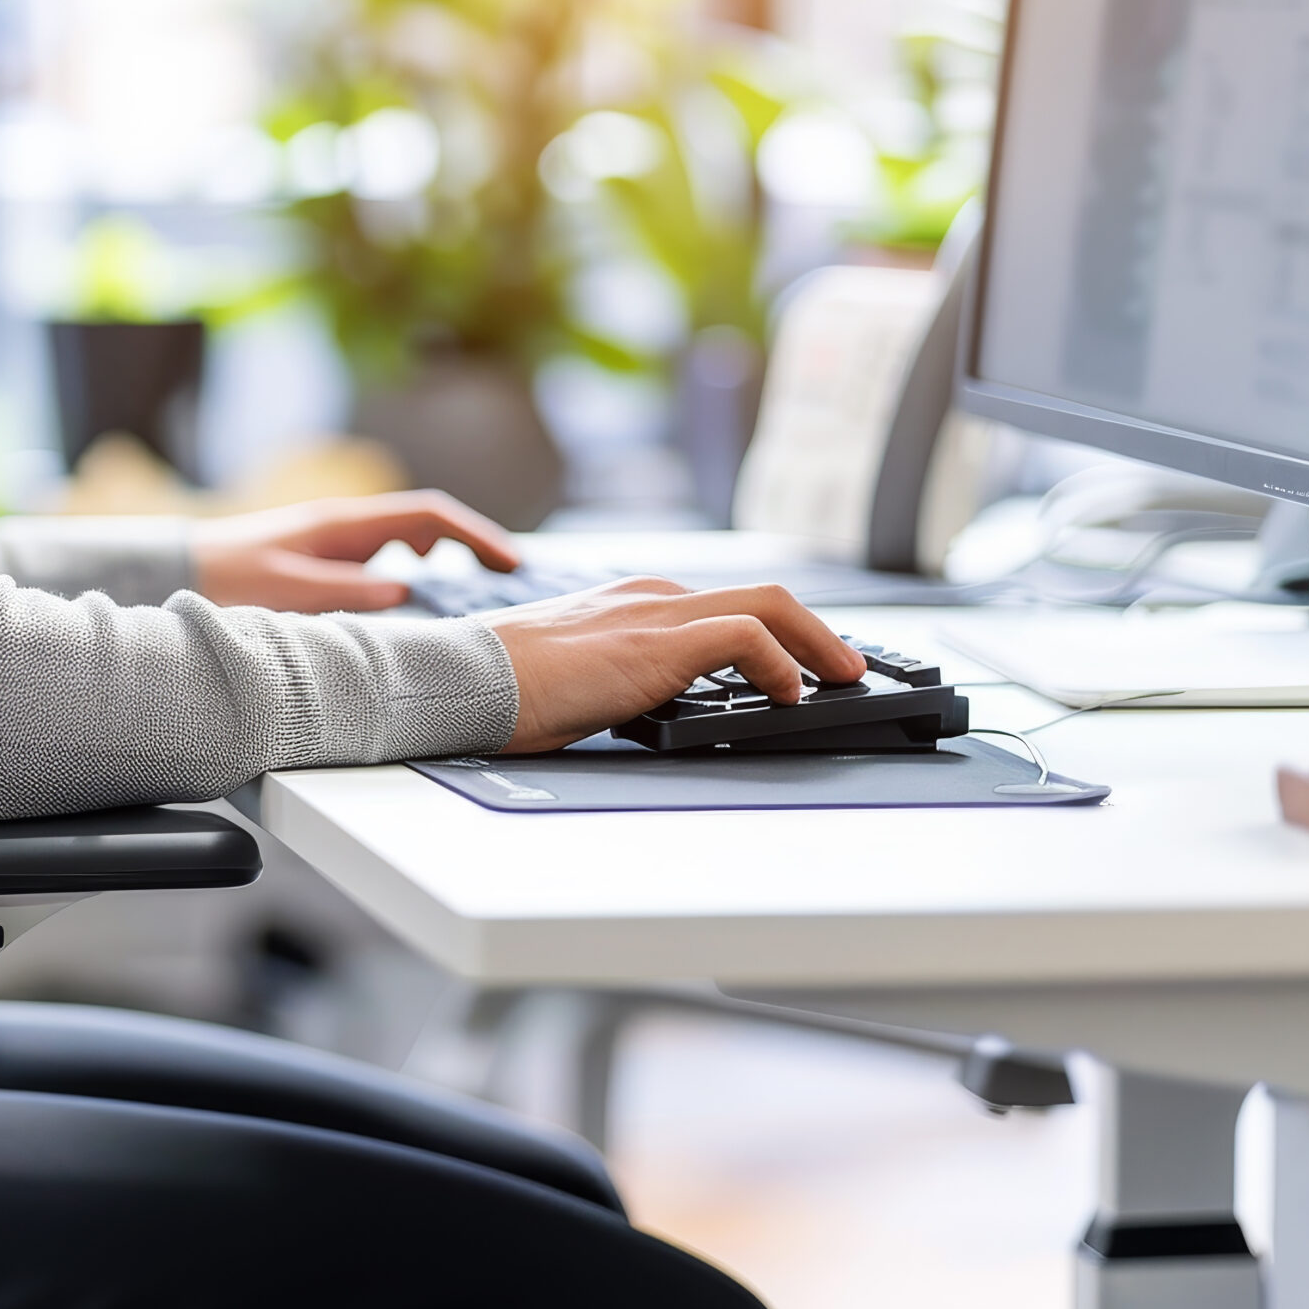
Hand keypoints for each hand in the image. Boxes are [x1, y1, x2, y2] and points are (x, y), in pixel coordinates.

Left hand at [192, 490, 522, 612]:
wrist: (179, 569)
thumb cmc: (225, 580)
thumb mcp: (286, 592)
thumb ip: (344, 593)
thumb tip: (403, 595)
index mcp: (344, 526)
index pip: (429, 516)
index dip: (476, 535)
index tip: (510, 562)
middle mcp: (346, 527)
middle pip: (427, 523)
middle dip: (473, 543)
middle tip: (510, 576)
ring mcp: (336, 542)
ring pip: (408, 541)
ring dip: (447, 557)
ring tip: (480, 589)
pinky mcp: (323, 560)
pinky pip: (385, 559)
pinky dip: (416, 572)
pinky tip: (421, 601)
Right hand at [485, 580, 866, 752]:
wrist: (463, 681)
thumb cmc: (504, 689)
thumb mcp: (579, 678)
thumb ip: (622, 680)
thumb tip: (653, 712)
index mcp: (630, 602)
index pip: (722, 604)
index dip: (776, 631)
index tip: (802, 663)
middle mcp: (649, 597)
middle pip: (761, 595)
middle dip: (814, 631)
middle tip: (844, 665)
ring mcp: (654, 615)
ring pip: (766, 606)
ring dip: (816, 642)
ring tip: (840, 677)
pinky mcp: (655, 643)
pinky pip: (746, 637)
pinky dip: (781, 661)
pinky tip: (787, 694)